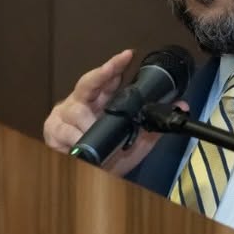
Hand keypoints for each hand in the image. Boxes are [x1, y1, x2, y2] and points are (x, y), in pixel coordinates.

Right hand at [43, 49, 185, 177]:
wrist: (91, 178)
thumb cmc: (110, 155)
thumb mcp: (135, 141)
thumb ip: (155, 123)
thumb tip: (181, 106)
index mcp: (100, 102)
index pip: (108, 79)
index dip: (115, 65)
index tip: (128, 55)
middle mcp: (81, 103)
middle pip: (88, 83)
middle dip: (101, 75)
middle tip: (114, 69)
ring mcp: (64, 115)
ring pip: (76, 110)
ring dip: (87, 122)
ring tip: (93, 130)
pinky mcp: (52, 131)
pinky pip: (62, 130)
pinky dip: (73, 137)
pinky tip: (79, 142)